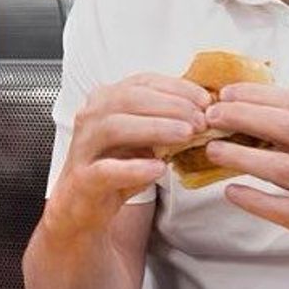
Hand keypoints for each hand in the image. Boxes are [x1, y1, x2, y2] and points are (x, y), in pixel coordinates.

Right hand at [48, 74, 209, 233]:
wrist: (83, 205)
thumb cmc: (117, 167)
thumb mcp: (144, 139)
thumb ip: (167, 123)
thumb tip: (205, 113)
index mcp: (106, 100)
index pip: (143, 82)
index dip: (176, 88)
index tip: (205, 100)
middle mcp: (91, 117)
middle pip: (129, 98)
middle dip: (170, 106)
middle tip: (200, 120)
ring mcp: (83, 146)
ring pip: (115, 127)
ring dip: (155, 128)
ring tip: (185, 135)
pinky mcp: (83, 178)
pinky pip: (106, 169)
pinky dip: (134, 168)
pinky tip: (159, 168)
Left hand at [203, 82, 288, 279]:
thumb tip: (252, 112)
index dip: (258, 95)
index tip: (226, 93)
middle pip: (287, 127)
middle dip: (244, 116)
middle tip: (212, 116)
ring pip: (283, 167)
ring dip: (242, 156)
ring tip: (213, 150)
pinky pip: (285, 209)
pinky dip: (255, 199)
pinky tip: (231, 191)